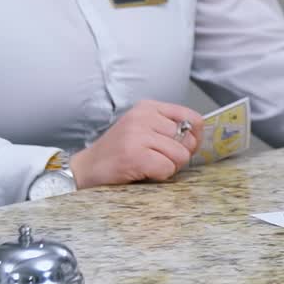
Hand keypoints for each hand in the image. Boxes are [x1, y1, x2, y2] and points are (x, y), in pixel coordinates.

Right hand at [70, 100, 205, 188]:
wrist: (86, 168)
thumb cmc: (118, 151)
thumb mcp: (141, 128)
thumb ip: (167, 128)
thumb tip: (197, 138)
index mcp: (148, 107)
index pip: (191, 118)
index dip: (195, 137)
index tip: (187, 147)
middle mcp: (144, 117)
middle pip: (187, 140)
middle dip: (179, 156)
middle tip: (161, 160)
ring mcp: (138, 134)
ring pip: (179, 155)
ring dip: (169, 167)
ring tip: (150, 166)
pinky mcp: (135, 155)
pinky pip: (167, 168)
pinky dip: (160, 175)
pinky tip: (144, 172)